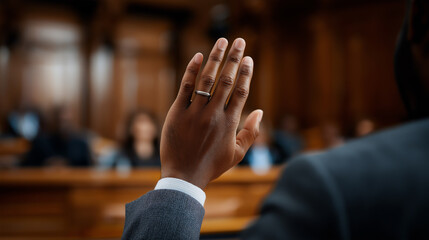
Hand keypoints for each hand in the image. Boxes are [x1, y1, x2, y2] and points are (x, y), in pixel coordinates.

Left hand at [160, 38, 262, 188]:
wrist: (184, 175)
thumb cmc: (212, 165)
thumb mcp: (237, 153)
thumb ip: (251, 132)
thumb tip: (261, 111)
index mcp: (229, 123)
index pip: (241, 91)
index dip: (245, 73)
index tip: (248, 58)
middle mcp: (214, 114)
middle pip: (227, 80)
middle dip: (234, 58)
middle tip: (239, 40)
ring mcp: (195, 112)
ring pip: (207, 79)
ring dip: (216, 58)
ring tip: (222, 41)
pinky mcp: (177, 112)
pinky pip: (185, 87)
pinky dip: (192, 70)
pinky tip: (198, 56)